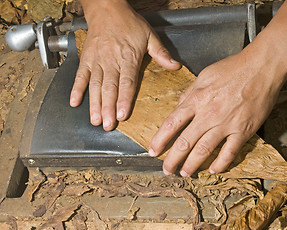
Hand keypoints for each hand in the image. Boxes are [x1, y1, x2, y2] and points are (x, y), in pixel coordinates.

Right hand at [70, 0, 180, 130]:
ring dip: (94, 104)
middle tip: (108, 125)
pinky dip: (76, 89)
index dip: (124, 99)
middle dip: (108, 108)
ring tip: (95, 120)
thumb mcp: (149, 35)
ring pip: (95, 85)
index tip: (121, 114)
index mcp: (129, 57)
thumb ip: (161, 53)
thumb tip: (176, 66)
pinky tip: (74, 102)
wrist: (106, 8)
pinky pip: (80, 75)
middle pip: (110, 88)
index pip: (127, 82)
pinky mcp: (86, 59)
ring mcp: (97, 61)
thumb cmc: (129, 23)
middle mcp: (111, 61)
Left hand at [149, 40, 286, 176]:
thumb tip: (179, 105)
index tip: (153, 151)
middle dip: (173, 159)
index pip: (172, 123)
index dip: (160, 140)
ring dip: (192, 165)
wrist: (262, 67)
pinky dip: (221, 164)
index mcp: (196, 99)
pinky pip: (229, 152)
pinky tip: (213, 170)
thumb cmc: (233, 68)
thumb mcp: (204, 75)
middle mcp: (208, 114)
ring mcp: (226, 124)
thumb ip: (190, 93)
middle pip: (185, 142)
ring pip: (204, 150)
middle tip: (167, 170)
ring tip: (184, 173)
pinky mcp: (243, 130)